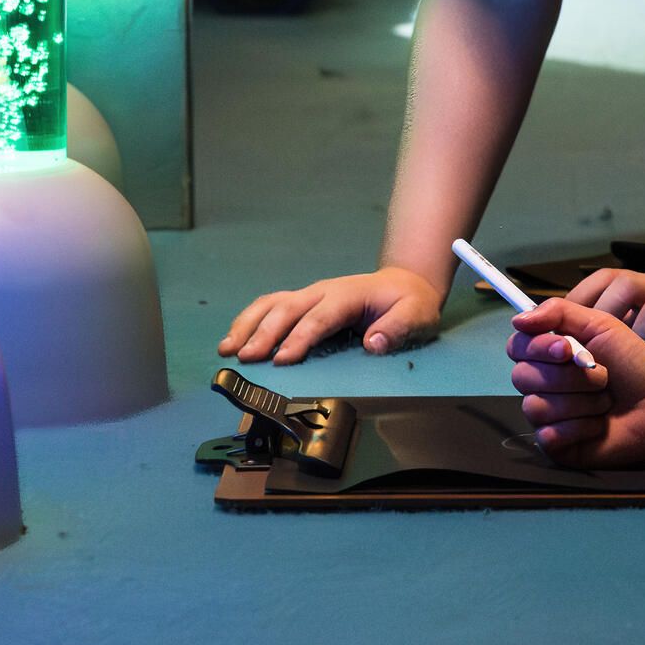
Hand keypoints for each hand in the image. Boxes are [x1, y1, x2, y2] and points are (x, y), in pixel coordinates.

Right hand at [218, 265, 444, 364]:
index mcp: (349, 295)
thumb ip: (398, 328)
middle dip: (265, 333)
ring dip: (247, 324)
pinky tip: (233, 340)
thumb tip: (373, 343)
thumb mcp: (417, 315)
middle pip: (288, 309)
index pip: (321, 317)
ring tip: (226, 349)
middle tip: (245, 358)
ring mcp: (310, 295)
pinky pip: (269, 306)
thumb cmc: (410, 304)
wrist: (404, 285)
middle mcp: (323, 291)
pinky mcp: (302, 303)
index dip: (300, 338)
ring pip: (272, 304)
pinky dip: (249, 320)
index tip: (281, 360)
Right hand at [509, 299, 644, 464]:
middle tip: (602, 376)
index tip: (565, 348)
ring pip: (537, 406)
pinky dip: (580, 427)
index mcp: (550, 355)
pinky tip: (599, 425)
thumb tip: (518, 317)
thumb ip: (559, 312)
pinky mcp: (558, 444)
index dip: (537, 347)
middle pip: (522, 377)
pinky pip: (550, 435)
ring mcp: (549, 415)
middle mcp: (544, 385)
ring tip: (605, 400)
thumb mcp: (600, 325)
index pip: (517, 347)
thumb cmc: (634, 362)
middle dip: (568, 376)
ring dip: (580, 401)